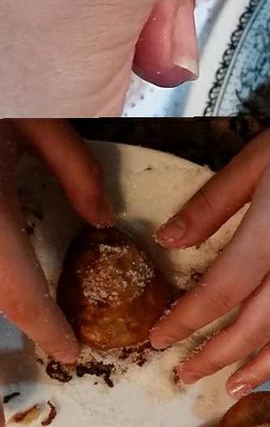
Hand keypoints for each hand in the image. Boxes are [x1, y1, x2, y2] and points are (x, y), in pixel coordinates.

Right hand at [0, 120, 113, 426]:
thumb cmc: (6, 75)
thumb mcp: (44, 115)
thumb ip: (73, 169)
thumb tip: (103, 221)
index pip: (14, 287)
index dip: (43, 327)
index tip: (70, 351)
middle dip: (16, 315)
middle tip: (53, 338)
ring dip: (6, 289)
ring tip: (37, 309)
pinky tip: (14, 270)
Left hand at [149, 117, 269, 394]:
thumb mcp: (255, 160)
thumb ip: (211, 204)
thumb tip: (167, 239)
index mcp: (269, 236)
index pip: (218, 294)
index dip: (185, 322)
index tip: (158, 339)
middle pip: (251, 329)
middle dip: (213, 358)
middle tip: (183, 375)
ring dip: (258, 369)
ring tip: (230, 388)